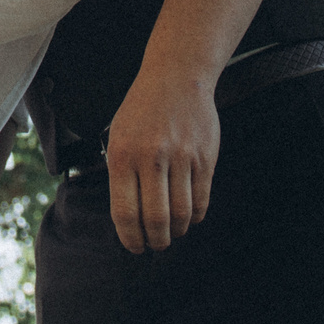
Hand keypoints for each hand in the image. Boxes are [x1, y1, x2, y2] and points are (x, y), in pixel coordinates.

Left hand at [104, 62, 219, 252]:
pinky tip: (190, 216)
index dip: (130, 238)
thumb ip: (120, 174)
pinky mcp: (205, 157)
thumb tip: (127, 218)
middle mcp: (151, 157)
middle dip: (156, 241)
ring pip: (182, 213)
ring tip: (173, 232)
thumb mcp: (118, 135)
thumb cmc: (142, 109)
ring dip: (177, 231)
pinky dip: (196, 216)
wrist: (177, 76)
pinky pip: (201, 199)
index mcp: (123, 154)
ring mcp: (181, 157)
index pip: (125, 212)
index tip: (135, 247)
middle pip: (156, 219)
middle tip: (156, 245)